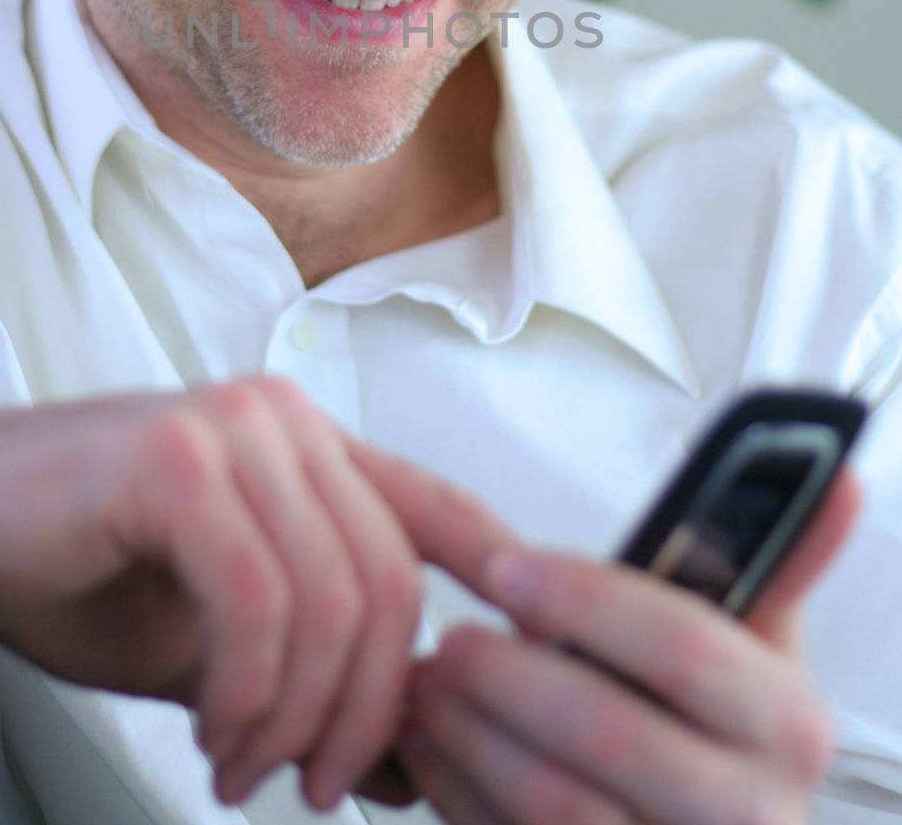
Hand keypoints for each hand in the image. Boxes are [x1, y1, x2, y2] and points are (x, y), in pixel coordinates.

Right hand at [0, 374, 520, 813]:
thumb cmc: (70, 566)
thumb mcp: (210, 636)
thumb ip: (305, 672)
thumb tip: (408, 760)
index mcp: (306, 445)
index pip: (434, 507)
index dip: (503, 575)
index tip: (525, 664)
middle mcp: (285, 421)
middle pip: (390, 581)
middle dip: (367, 710)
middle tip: (313, 786)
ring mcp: (234, 429)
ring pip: (331, 598)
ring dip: (296, 717)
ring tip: (242, 767)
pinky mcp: (177, 462)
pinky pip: (257, 600)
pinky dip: (246, 691)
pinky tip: (212, 729)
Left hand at [380, 466, 862, 823]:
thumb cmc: (709, 718)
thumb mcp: (750, 638)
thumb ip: (769, 553)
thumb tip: (837, 476)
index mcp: (788, 725)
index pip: (684, 647)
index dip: (585, 601)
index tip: (505, 565)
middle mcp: (751, 814)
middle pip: (609, 737)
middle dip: (512, 678)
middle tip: (453, 635)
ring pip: (554, 807)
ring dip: (471, 736)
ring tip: (430, 681)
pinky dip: (458, 791)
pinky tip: (432, 743)